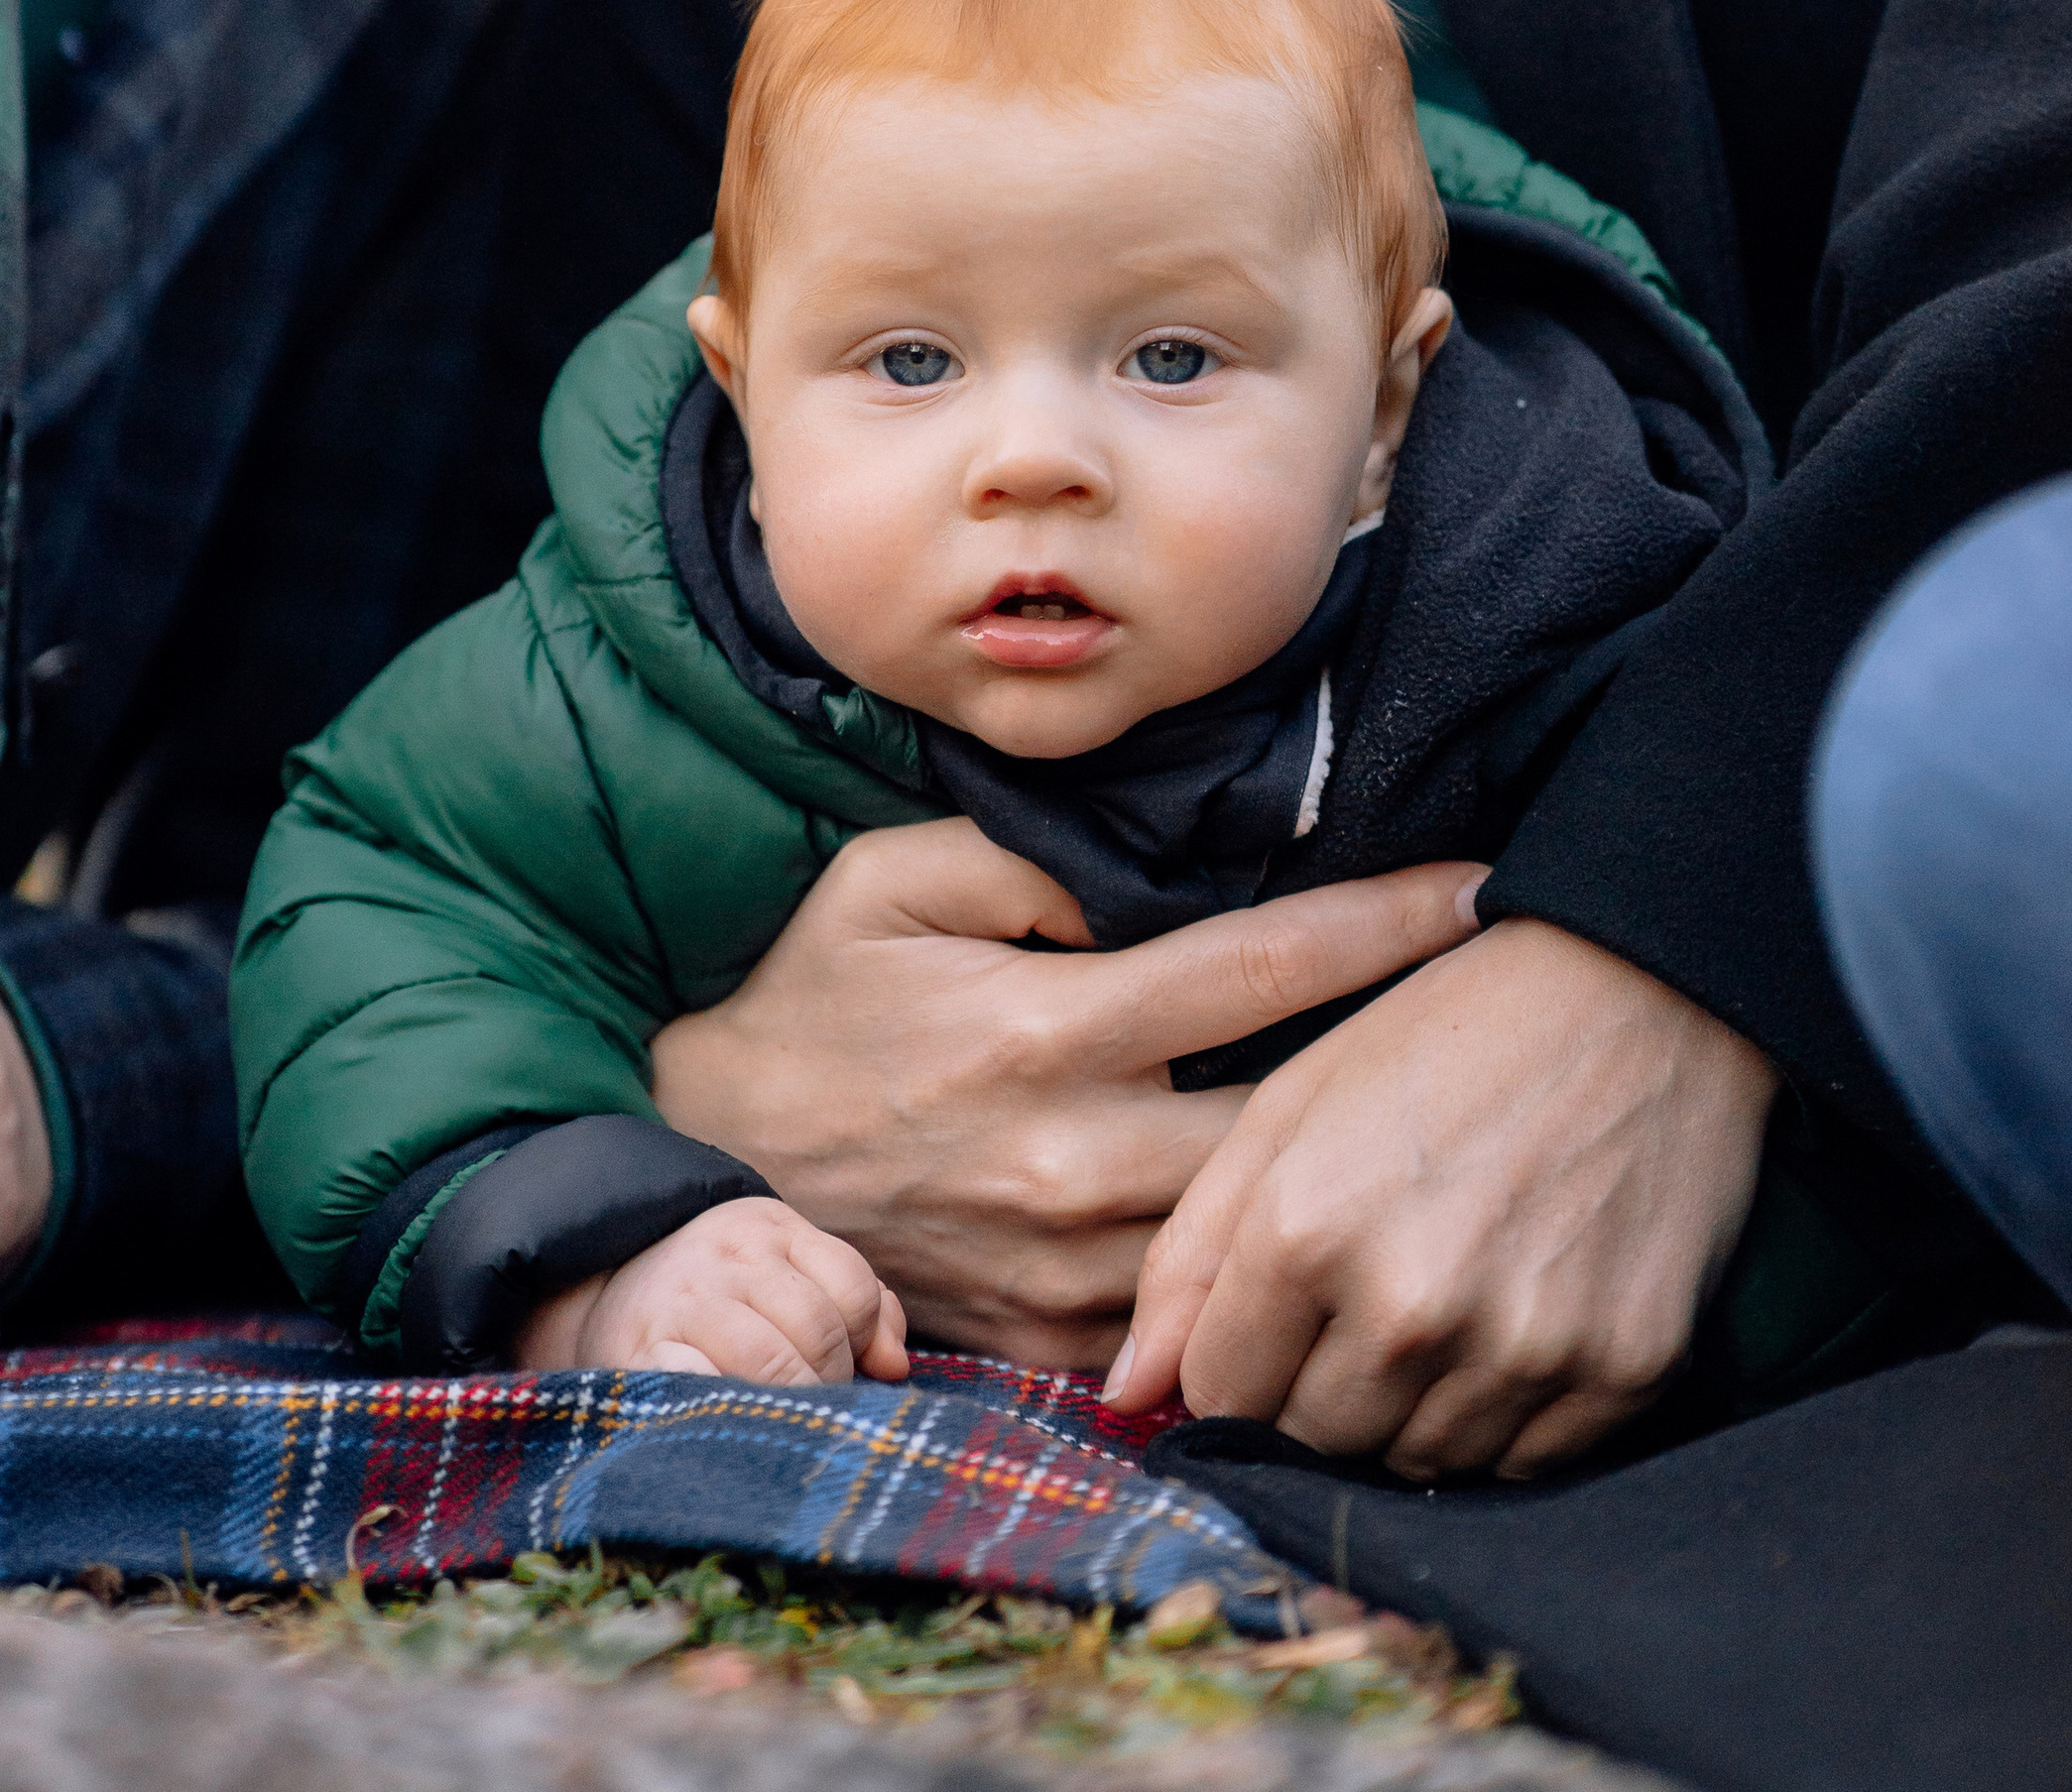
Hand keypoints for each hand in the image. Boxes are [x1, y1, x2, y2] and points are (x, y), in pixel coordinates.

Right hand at [512, 1199, 910, 1383]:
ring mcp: (685, 1303)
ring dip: (792, 1405)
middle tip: (814, 1402)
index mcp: (771, 1228)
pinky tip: (738, 1417)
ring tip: (782, 1416)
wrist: (607, 1279)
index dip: (863, 1339)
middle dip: (831, 1382)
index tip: (847, 1363)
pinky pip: (707, 1389)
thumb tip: (895, 1367)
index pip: (853, 1289)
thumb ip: (860, 1305)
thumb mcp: (789, 1268)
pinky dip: (734, 1410)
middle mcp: (729, 1257)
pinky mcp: (643, 1352)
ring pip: (771, 1364)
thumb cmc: (724, 1288)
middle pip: (818, 1331)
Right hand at [649, 817, 1483, 1366]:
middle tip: (1495, 1017)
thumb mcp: (887, 881)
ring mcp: (1066, 1267)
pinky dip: (1253, 1271)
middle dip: (1401, 1070)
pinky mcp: (1050, 1340)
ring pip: (1260, 1227)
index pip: (1262, 972)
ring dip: (1341, 1175)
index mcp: (1046, 1030)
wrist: (705, 1152)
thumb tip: (1144, 871)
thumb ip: (1023, 861)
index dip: (1387, 924)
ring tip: (1433, 1121)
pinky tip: (1314, 1227)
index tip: (1484, 889)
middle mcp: (1074, 1158)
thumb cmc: (808, 995)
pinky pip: (1192, 1316)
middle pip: (1297, 1121)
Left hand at [1107, 918, 1777, 1474]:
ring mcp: (1520, 1346)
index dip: (1235, 1362)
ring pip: (1420, 1459)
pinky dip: (1507, 1414)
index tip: (1269, 1319)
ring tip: (1443, 1296)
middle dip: (1317, 1388)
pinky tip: (1515, 1315)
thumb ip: (1192, 1253)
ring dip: (1412, 1408)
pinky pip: (1527, 1460)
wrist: (1639, 990)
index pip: (1222, 1395)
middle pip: (1317, 1440)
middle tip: (1363, 1297)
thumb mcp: (1289, 1104)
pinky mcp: (1621, 1370)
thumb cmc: (1443, 1034)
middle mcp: (1408, 1306)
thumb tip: (1127, 1394)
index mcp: (1305, 1229)